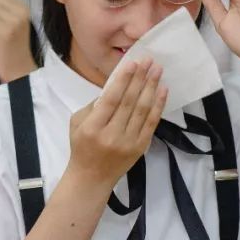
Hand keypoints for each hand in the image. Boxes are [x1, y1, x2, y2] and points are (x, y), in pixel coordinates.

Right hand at [64, 59, 166, 191]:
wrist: (91, 178)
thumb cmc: (81, 147)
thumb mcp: (77, 123)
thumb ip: (94, 105)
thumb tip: (114, 87)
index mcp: (93, 127)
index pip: (111, 99)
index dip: (123, 80)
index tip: (133, 63)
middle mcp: (112, 135)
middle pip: (130, 102)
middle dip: (140, 78)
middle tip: (149, 61)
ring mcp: (128, 142)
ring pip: (143, 110)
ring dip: (151, 88)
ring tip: (158, 70)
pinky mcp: (140, 147)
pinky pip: (151, 123)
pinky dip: (158, 106)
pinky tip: (163, 91)